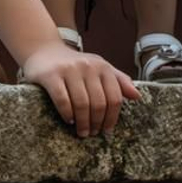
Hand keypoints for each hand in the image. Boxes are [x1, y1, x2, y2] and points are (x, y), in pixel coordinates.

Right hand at [19, 40, 139, 137]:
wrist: (44, 50)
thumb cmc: (74, 64)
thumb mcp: (99, 67)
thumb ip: (119, 81)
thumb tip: (137, 96)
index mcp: (102, 66)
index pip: (114, 97)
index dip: (112, 117)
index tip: (107, 129)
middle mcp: (88, 66)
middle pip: (99, 103)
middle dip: (97, 123)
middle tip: (93, 133)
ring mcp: (69, 70)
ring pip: (82, 104)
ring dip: (83, 122)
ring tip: (82, 131)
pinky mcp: (51, 75)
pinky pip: (63, 100)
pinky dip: (67, 114)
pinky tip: (69, 120)